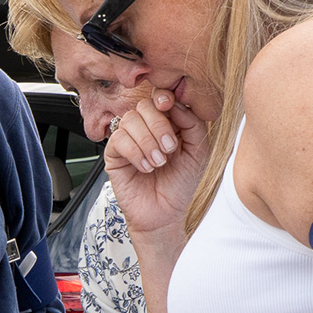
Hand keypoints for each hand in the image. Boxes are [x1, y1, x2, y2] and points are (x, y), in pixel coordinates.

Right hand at [103, 91, 208, 238]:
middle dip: (159, 124)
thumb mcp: (198, 152)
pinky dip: (136, 153)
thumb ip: (193, 125)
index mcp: (167, 123)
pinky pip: (119, 139)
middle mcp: (146, 128)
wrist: (165, 214)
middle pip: (144, 105)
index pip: (160, 98)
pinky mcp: (114, 155)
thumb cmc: (180, 185)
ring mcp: (128, 140)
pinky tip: (145, 167)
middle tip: (170, 148)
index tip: (170, 106)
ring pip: (130, 120)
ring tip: (159, 162)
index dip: (164, 97)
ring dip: (148, 141)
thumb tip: (176, 104)